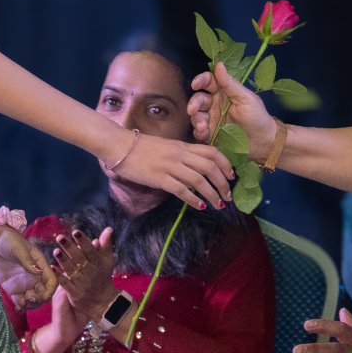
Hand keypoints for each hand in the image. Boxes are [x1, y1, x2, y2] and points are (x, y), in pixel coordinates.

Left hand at [0, 207, 57, 308]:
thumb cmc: (8, 240)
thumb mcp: (18, 248)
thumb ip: (28, 261)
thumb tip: (39, 272)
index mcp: (41, 265)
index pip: (52, 281)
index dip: (50, 290)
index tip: (43, 296)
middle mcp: (35, 276)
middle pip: (44, 293)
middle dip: (39, 300)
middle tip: (28, 299)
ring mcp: (25, 283)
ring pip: (33, 300)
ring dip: (30, 305)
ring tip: (21, 304)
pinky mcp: (13, 288)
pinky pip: (20, 301)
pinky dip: (21, 307)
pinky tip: (17, 308)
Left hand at [52, 226, 117, 320]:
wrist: (103, 301)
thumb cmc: (103, 276)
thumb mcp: (107, 260)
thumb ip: (106, 245)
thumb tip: (109, 228)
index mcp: (97, 262)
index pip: (90, 250)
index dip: (83, 241)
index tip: (76, 232)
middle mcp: (90, 272)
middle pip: (78, 258)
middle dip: (69, 248)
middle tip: (60, 237)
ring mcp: (82, 283)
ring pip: (71, 270)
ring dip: (63, 260)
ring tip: (55, 251)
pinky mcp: (75, 293)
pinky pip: (66, 284)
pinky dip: (59, 276)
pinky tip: (51, 268)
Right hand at [110, 131, 233, 211]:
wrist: (120, 145)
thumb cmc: (141, 147)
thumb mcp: (166, 146)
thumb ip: (181, 155)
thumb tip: (195, 169)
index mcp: (183, 146)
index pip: (212, 152)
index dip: (225, 164)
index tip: (232, 176)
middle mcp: (180, 154)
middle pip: (210, 167)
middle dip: (223, 183)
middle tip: (228, 196)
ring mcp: (170, 166)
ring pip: (199, 180)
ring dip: (212, 194)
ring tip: (219, 205)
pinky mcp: (159, 178)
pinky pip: (181, 190)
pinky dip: (193, 199)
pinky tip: (200, 206)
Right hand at [188, 61, 277, 160]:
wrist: (263, 142)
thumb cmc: (257, 116)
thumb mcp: (246, 98)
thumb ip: (230, 84)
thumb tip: (219, 64)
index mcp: (224, 92)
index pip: (209, 82)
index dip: (201, 80)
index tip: (195, 84)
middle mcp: (215, 104)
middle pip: (199, 99)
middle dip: (194, 103)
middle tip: (191, 110)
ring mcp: (212, 119)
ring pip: (197, 115)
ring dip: (196, 119)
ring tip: (202, 126)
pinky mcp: (211, 134)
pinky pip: (200, 131)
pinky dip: (199, 132)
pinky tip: (203, 133)